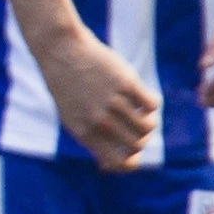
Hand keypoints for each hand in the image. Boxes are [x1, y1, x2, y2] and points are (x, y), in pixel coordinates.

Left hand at [33, 30, 158, 171]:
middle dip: (141, 139)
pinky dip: (152, 104)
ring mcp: (113, 102)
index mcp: (83, 133)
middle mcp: (99, 121)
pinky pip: (152, 104)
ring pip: (147, 126)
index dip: (130, 162)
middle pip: (137, 144)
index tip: (131, 154)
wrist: (61, 51)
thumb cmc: (67, 85)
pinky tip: (143, 97)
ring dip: (149, 121)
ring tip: (142, 112)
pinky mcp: (126, 84)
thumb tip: (113, 161)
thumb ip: (92, 137)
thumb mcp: (71, 116)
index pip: (117, 162)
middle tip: (136, 126)